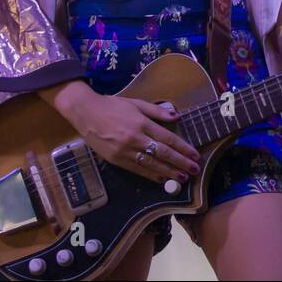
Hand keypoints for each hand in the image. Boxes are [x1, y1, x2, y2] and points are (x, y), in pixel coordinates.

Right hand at [69, 93, 201, 184]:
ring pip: (151, 164)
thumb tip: (177, 116)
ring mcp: (124, 151)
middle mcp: (135, 139)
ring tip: (182, 177)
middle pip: (162, 153)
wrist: (85, 113)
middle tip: (195, 169)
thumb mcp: (137, 103)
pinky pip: (136, 169)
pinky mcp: (115, 160)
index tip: (195, 155)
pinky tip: (161, 179)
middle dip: (180, 162)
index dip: (183, 148)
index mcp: (142, 123)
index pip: (167, 138)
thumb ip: (157, 110)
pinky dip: (150, 175)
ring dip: (168, 172)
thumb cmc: (113, 105)